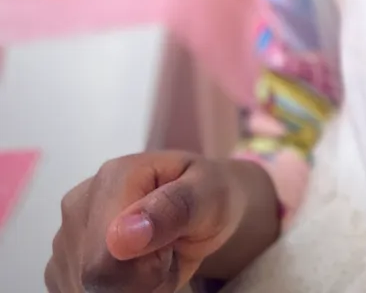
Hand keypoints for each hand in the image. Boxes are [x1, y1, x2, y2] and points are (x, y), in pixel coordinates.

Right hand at [45, 152, 279, 291]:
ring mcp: (64, 235)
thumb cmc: (208, 196)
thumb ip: (173, 210)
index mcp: (112, 178)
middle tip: (164, 254)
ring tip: (151, 258)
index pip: (104, 262)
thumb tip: (122, 239)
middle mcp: (77, 204)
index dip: (144, 274)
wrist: (199, 204)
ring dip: (126, 289)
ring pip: (85, 291)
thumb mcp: (209, 195)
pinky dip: (114, 290)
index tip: (169, 251)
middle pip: (92, 281)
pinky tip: (131, 270)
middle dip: (136, 283)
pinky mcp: (61, 263)